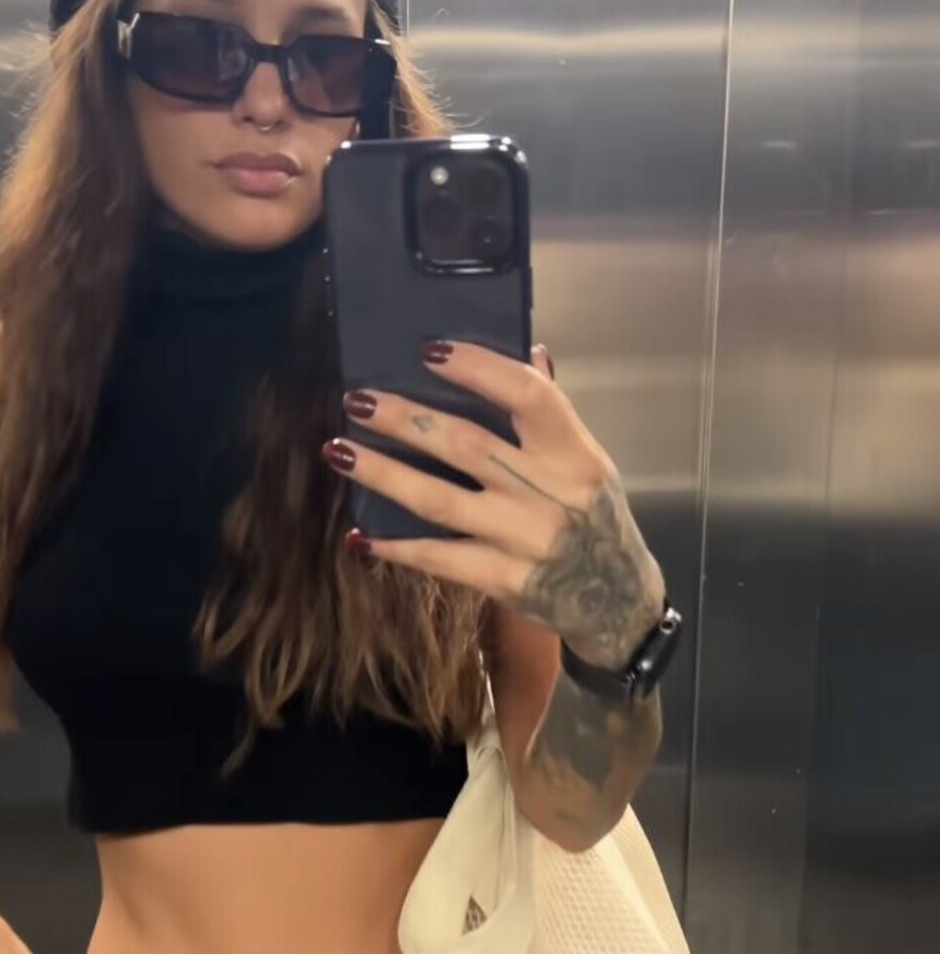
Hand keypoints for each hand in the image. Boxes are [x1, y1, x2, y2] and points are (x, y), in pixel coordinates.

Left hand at [322, 340, 665, 667]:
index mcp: (575, 454)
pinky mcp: (502, 580)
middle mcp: (549, 493)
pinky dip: (396, 547)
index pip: (528, 396)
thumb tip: (527, 351)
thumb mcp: (588, 462)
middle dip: (405, 419)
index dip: (478, 368)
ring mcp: (522, 539)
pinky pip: (438, 559)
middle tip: (357, 399)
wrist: (616, 602)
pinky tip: (360, 535)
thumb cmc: (594, 519)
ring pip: (439, 500)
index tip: (429, 351)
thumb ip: (552, 414)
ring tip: (338, 450)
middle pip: (466, 445)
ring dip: (383, 474)